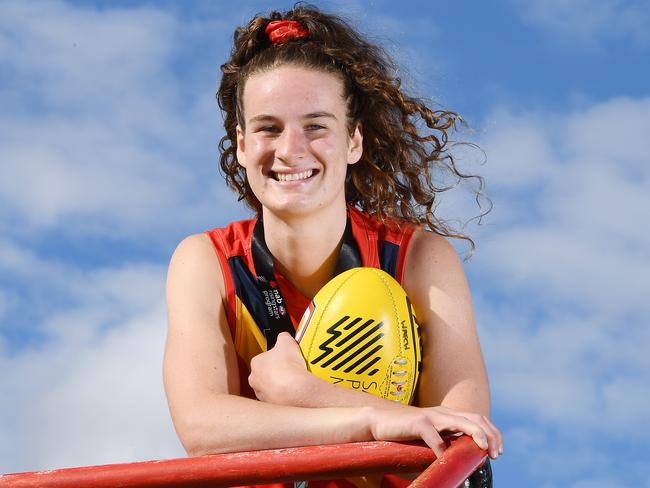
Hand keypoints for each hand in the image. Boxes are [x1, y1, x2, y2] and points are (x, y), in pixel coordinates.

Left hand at [248, 332, 307, 403]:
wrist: (296, 390)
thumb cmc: (288, 367)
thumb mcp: (286, 341)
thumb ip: (282, 336)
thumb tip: (283, 337)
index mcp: (256, 363)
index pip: (264, 357)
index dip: (276, 357)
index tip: (285, 358)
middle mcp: (254, 380)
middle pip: (266, 373)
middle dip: (276, 372)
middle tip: (290, 369)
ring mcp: (261, 394)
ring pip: (271, 387)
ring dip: (280, 385)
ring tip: (293, 381)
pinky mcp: (271, 406)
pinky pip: (278, 398)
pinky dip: (284, 396)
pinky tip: (294, 392)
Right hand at [366, 405, 502, 459]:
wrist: (379, 422)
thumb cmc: (405, 432)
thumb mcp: (430, 437)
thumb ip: (446, 443)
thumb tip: (463, 461)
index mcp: (448, 415)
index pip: (478, 419)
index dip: (493, 433)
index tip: (497, 451)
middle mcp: (443, 413)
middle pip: (476, 419)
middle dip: (491, 436)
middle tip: (495, 454)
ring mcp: (431, 416)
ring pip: (462, 422)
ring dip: (477, 437)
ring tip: (482, 452)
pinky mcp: (419, 423)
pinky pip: (436, 437)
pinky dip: (443, 450)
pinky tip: (445, 459)